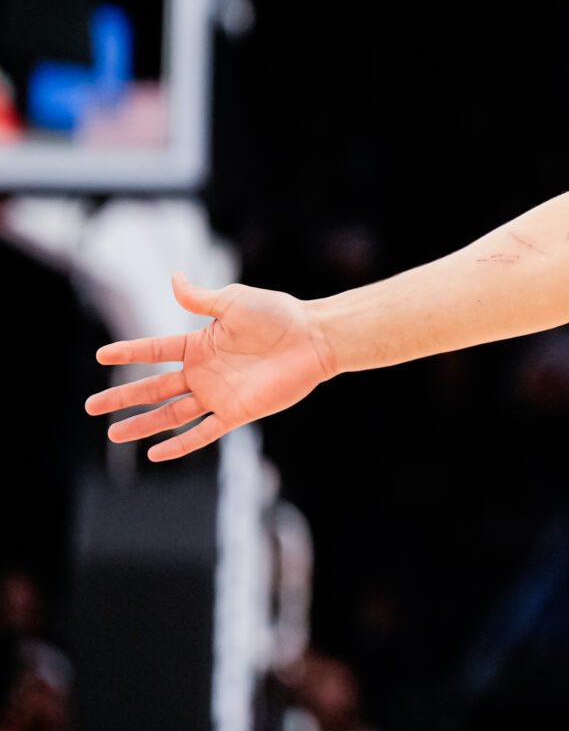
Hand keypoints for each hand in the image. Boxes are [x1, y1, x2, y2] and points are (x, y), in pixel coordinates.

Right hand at [86, 273, 335, 460]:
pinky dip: (181, 444)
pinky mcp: (238, 412)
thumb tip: (174, 277)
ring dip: (143, 424)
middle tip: (91, 406)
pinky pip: (204, 432)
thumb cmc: (278, 315)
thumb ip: (200, 298)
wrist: (315, 338)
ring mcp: (219, 394)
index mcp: (199, 344)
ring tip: (114, 435)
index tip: (100, 355)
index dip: (129, 352)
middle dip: (122, 397)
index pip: (155, 351)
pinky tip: (157, 453)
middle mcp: (204, 372)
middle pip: (154, 387)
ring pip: (172, 414)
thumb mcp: (234, 301)